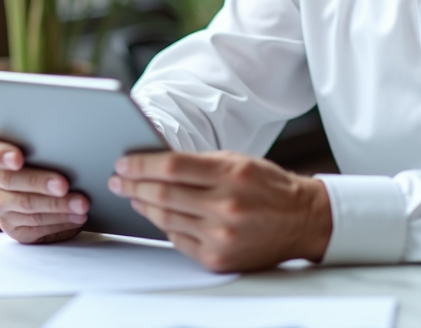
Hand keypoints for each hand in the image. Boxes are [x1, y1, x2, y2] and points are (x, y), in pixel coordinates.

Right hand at [0, 135, 88, 243]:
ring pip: (26, 205)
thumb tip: (69, 145)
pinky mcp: (12, 227)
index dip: (1, 154)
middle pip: (10, 181)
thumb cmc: (45, 160)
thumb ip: (43, 146)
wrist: (45, 190)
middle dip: (40, 183)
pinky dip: (58, 221)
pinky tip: (74, 217)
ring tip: (80, 204)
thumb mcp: (42, 148)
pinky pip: (34, 227)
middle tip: (63, 185)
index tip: (18, 158)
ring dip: (57, 206)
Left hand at [108, 151, 331, 271]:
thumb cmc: (269, 187)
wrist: (301, 221)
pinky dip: (163, 226)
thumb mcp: (239, 162)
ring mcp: (221, 236)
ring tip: (132, 195)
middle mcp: (226, 206)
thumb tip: (156, 163)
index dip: (142, 164)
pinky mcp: (218, 258)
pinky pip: (178, 240)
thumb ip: (201, 163)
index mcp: (232, 175)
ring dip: (143, 205)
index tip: (124, 163)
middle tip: (118, 179)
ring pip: (166, 219)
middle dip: (134, 185)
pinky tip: (156, 215)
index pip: (173, 166)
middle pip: (163, 194)